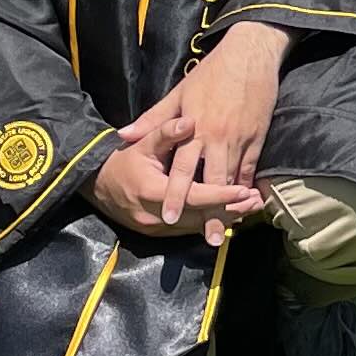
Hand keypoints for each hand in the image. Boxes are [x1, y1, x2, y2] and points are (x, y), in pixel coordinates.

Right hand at [90, 142, 259, 242]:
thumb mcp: (144, 143)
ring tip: (252, 208)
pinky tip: (230, 215)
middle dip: (231, 210)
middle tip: (258, 202)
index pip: (194, 197)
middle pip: (200, 217)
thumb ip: (167, 132)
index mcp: (152, 192)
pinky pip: (188, 229)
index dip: (220, 195)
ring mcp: (155, 229)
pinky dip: (209, 221)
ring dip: (225, 218)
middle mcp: (155, 216)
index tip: (244, 190)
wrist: (97, 185)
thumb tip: (189, 121)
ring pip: (196, 225)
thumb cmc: (124, 160)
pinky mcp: (158, 234)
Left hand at [155, 21, 287, 234]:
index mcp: (195, 128)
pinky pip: (252, 167)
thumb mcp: (178, 93)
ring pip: (234, 179)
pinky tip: (245, 203)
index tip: (169, 217)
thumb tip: (124, 136)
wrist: (250, 53)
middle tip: (208, 238)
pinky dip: (248, 186)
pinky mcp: (258, 136)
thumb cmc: (211, 73)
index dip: (177, 195)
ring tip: (228, 230)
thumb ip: (153, 119)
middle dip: (209, 212)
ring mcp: (240, 138)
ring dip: (230, 206)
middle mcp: (217, 137)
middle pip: (212, 182)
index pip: (183, 169)